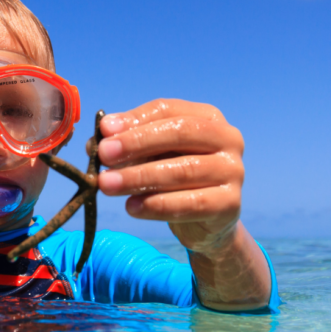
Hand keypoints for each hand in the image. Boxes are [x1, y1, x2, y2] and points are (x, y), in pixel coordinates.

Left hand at [96, 99, 244, 253]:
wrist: (206, 222)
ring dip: (140, 177)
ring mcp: (233, 171)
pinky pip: (191, 203)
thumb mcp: (152, 156)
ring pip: (183, 170)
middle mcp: (227, 139)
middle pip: (180, 133)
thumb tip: (97, 139)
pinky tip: (132, 207)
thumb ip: (128, 145)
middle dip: (137, 143)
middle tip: (104, 155)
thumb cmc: (174, 179)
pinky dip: (157, 205)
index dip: (135, 119)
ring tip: (107, 184)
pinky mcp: (230, 204)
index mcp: (208, 117)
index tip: (104, 130)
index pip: (168, 109)